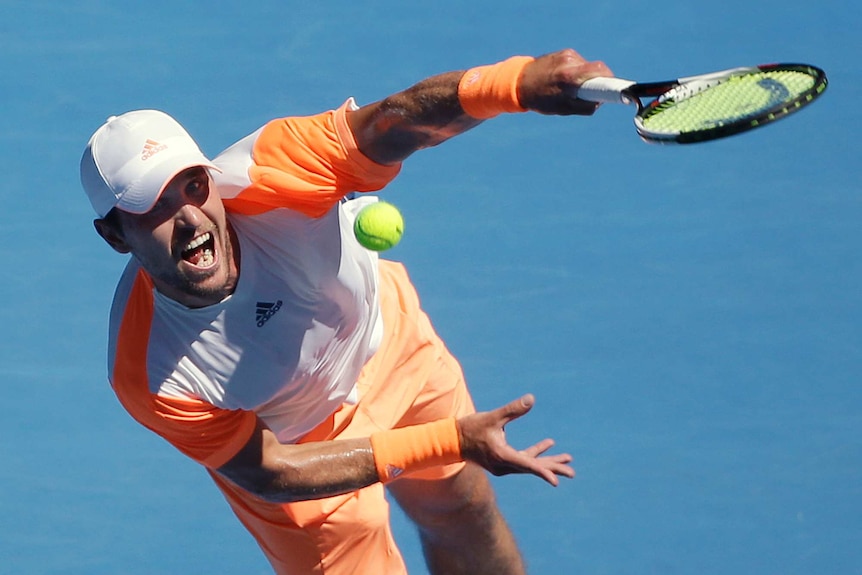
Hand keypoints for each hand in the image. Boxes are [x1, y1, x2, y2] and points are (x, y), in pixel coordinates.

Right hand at [456, 394, 574, 485]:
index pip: (526, 465)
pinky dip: (536, 453)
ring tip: (568, 458)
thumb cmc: (471, 428)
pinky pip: (524, 458)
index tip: (556, 480)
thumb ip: (512, 409)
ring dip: (548, 461)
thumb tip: (531, 399)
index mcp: (502, 456)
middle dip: (553, 468)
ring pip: (530, 464)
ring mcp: (504, 464)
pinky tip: (549, 443)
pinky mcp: (503, 461)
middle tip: (572, 472)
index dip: (542, 471)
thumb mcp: (492, 417)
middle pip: (533, 467)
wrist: (452, 440)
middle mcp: (504, 464)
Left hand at [518, 48, 614, 115]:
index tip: (617, 88)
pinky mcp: (564, 52)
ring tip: (571, 87)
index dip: (612, 80)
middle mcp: (569, 63)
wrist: (519, 83)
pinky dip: (577, 72)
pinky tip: (565, 79)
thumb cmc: (542, 100)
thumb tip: (602, 101)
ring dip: (586, 77)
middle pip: (598, 68)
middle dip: (600, 80)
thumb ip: (585, 106)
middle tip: (593, 91)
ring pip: (588, 66)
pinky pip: (579, 63)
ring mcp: (567, 55)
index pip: (601, 72)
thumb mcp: (564, 108)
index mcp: (570, 78)